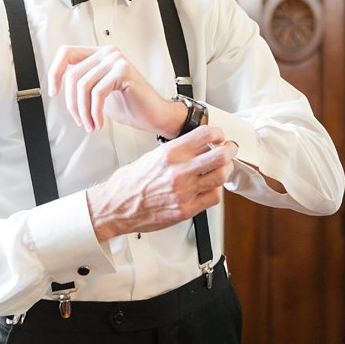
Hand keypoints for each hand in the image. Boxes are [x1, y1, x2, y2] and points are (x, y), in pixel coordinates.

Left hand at [47, 45, 183, 135]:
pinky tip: (99, 122)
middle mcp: (108, 53)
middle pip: (72, 75)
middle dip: (72, 103)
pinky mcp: (124, 71)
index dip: (54, 72)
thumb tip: (57, 87)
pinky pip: (97, 93)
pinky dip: (95, 112)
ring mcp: (117, 60)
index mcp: (100, 55)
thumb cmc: (129, 105)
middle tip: (79, 119)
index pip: (66, 53)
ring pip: (83, 85)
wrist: (154, 116)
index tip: (53, 91)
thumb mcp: (97, 92)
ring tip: (90, 123)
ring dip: (83, 111)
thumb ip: (81, 83)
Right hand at [86, 125, 236, 241]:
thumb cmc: (130, 183)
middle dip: (230, 150)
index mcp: (170, 154)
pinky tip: (209, 188)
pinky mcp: (186, 209)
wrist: (114, 207)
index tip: (220, 136)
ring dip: (226, 170)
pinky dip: (216, 191)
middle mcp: (178, 171)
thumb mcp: (153, 156)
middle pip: (221, 155)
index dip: (219, 134)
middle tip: (229, 150)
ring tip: (222, 168)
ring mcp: (184, 191)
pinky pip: (214, 197)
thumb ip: (179, 151)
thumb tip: (202, 145)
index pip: (206, 134)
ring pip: (221, 176)